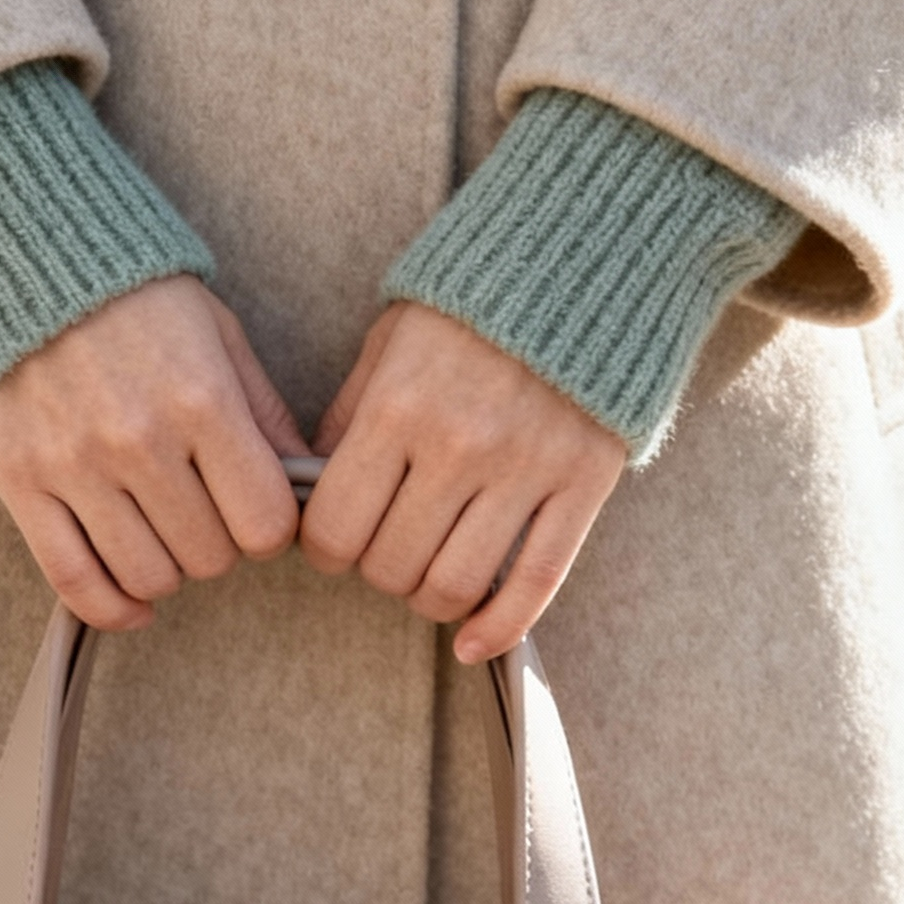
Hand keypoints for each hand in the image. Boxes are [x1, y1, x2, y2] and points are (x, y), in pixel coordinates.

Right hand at [0, 275, 308, 630]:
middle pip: (210, 558)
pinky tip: (134, 604)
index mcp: (201, 401)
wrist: (25, 257)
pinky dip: (112, 608)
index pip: (264, 525)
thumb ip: (265, 414)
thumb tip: (306, 485)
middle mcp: (139, 441)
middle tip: (205, 514)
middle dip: (219, 546)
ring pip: (148, 576)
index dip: (271, 531)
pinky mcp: (21, 483)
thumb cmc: (135, 297)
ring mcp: (75, 466)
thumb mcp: (219, 335)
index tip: (256, 513)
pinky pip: (73, 580)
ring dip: (169, 570)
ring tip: (164, 534)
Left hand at [299, 301, 624, 662]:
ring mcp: (526, 468)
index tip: (333, 542)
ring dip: (429, 600)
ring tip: (427, 576)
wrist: (589, 261)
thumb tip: (314, 493)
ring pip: (456, 586)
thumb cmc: (475, 305)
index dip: (323, 550)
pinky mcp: (584, 484)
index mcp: (399, 407)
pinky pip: (537, 583)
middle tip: (383, 553)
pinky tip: (473, 643)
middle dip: (376, 573)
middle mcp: (460, 444)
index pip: (335, 527)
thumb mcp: (392, 340)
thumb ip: (351, 418)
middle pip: (391, 566)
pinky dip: (499, 628)